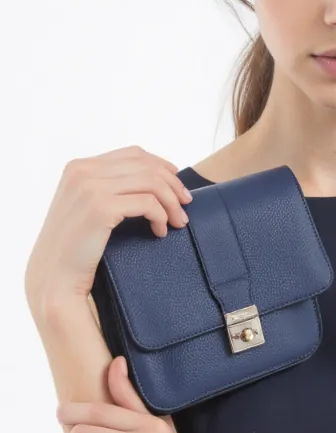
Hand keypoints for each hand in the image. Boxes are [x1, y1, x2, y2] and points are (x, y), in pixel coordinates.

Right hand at [24, 144, 193, 314]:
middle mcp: (82, 171)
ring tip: (178, 222)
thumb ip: (108, 188)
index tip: (177, 184)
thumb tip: (152, 179)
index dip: (161, 166)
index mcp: (78, 167)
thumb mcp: (86, 208)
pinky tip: (160, 231)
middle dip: (172, 184)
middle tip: (185, 205)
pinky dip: (161, 216)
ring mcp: (90, 187)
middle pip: (145, 166)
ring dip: (171, 202)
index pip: (132, 154)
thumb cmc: (73, 248)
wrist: (53, 278)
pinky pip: (147, 203)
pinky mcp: (100, 207)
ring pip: (151, 182)